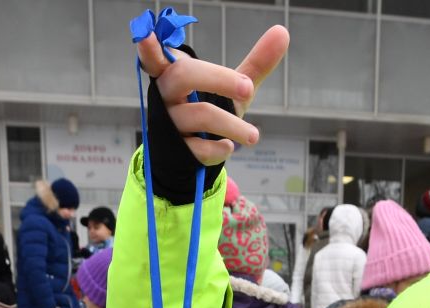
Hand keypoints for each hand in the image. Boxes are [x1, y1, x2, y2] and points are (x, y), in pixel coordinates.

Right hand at [135, 23, 289, 167]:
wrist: (193, 154)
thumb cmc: (210, 109)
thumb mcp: (233, 88)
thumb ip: (255, 63)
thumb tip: (281, 32)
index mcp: (174, 73)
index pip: (156, 56)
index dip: (149, 48)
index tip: (148, 36)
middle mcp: (166, 95)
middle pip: (184, 76)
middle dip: (220, 79)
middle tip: (249, 89)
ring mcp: (168, 123)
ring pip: (199, 115)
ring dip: (232, 125)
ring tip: (253, 135)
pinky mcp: (174, 150)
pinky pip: (197, 148)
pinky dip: (218, 149)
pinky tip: (228, 147)